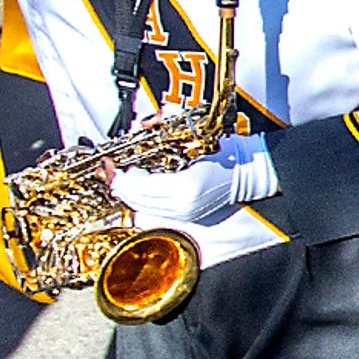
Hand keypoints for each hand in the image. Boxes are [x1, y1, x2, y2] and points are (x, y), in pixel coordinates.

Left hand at [111, 131, 276, 230]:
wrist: (249, 170)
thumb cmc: (227, 154)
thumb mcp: (194, 143)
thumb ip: (164, 148)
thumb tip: (140, 149)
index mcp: (185, 188)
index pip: (139, 187)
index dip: (120, 177)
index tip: (110, 164)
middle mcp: (184, 205)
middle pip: (137, 200)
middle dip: (119, 186)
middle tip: (108, 171)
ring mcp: (186, 212)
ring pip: (143, 207)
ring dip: (128, 194)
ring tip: (120, 180)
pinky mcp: (188, 214)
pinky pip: (155, 210)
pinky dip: (141, 199)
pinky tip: (138, 189)